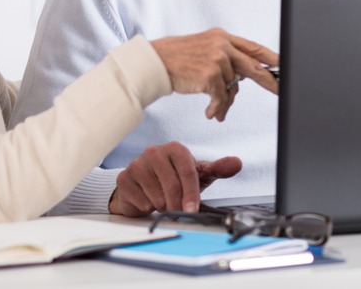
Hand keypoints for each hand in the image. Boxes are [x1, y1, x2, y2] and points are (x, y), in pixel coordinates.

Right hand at [108, 141, 242, 216]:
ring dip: (162, 206)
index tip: (193, 210)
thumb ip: (218, 169)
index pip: (188, 172)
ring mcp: (137, 163)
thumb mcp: (198, 175)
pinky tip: (147, 200)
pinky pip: (141, 201)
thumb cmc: (174, 180)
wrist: (143, 188)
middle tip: (178, 212)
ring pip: (157, 196)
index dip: (192, 194)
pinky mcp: (124, 178)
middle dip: (177, 204)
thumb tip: (237, 163)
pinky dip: (147, 207)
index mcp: (175, 149)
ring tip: (162, 201)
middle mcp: (155, 152)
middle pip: (172, 186)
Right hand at [151, 28, 279, 120]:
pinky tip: (211, 113)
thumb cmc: (178, 59)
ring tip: (217, 109)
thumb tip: (241, 80)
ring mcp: (217, 59)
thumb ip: (225, 59)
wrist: (155, 63)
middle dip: (269, 81)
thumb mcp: (204, 49)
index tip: (285, 66)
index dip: (271, 58)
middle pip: (253, 66)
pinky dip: (217, 108)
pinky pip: (222, 97)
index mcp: (222, 37)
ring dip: (225, 102)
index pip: (253, 47)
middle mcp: (222, 45)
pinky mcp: (209, 75)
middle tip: (280, 90)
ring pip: (233, 88)